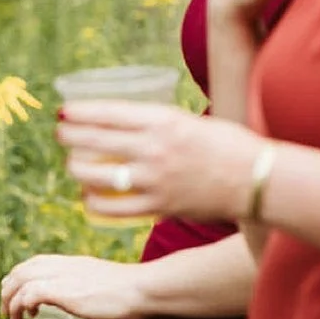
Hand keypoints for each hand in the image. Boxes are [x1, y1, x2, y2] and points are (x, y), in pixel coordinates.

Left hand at [0, 254, 148, 318]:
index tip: (17, 292)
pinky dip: (21, 304)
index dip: (23, 275)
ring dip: (10, 298)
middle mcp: (65, 266)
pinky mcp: (64, 290)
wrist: (142, 290)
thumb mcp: (109, 308)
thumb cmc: (132, 298)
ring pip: (21, 279)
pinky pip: (30, 293)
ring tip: (10, 317)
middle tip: (6, 307)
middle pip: (24, 268)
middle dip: (10, 286)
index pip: (39, 262)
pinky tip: (25, 316)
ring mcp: (63, 276)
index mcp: (75, 265)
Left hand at [58, 101, 261, 223]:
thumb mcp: (192, 120)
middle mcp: (154, 147)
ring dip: (76, 168)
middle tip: (62, 135)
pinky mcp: (158, 206)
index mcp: (163, 120)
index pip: (107, 113)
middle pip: (93, 140)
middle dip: (69, 136)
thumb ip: (161, 123)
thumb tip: (131, 124)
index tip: (64, 111)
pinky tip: (90, 197)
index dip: (79, 112)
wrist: (257, 179)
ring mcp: (153, 179)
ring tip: (73, 165)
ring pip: (95, 174)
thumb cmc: (230, 145)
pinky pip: (112, 207)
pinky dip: (94, 201)